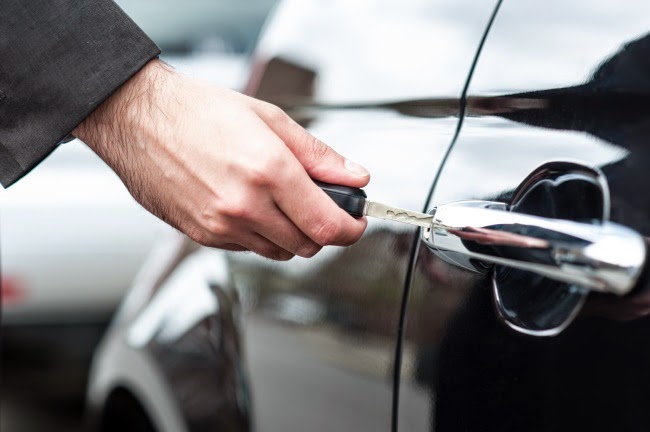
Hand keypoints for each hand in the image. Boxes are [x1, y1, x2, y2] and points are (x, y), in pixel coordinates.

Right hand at [73, 59, 369, 259]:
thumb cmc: (197, 112)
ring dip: (291, 234)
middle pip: (307, 245)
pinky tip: (250, 206)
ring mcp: (220, 225)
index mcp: (267, 171)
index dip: (351, 229)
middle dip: (322, 230)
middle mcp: (244, 205)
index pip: (326, 224)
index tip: (356, 223)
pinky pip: (248, 249)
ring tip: (281, 201)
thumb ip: (318, 155)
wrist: (137, 120)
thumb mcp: (269, 119)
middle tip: (320, 206)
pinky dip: (260, 236)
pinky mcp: (201, 236)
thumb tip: (353, 175)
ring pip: (279, 252)